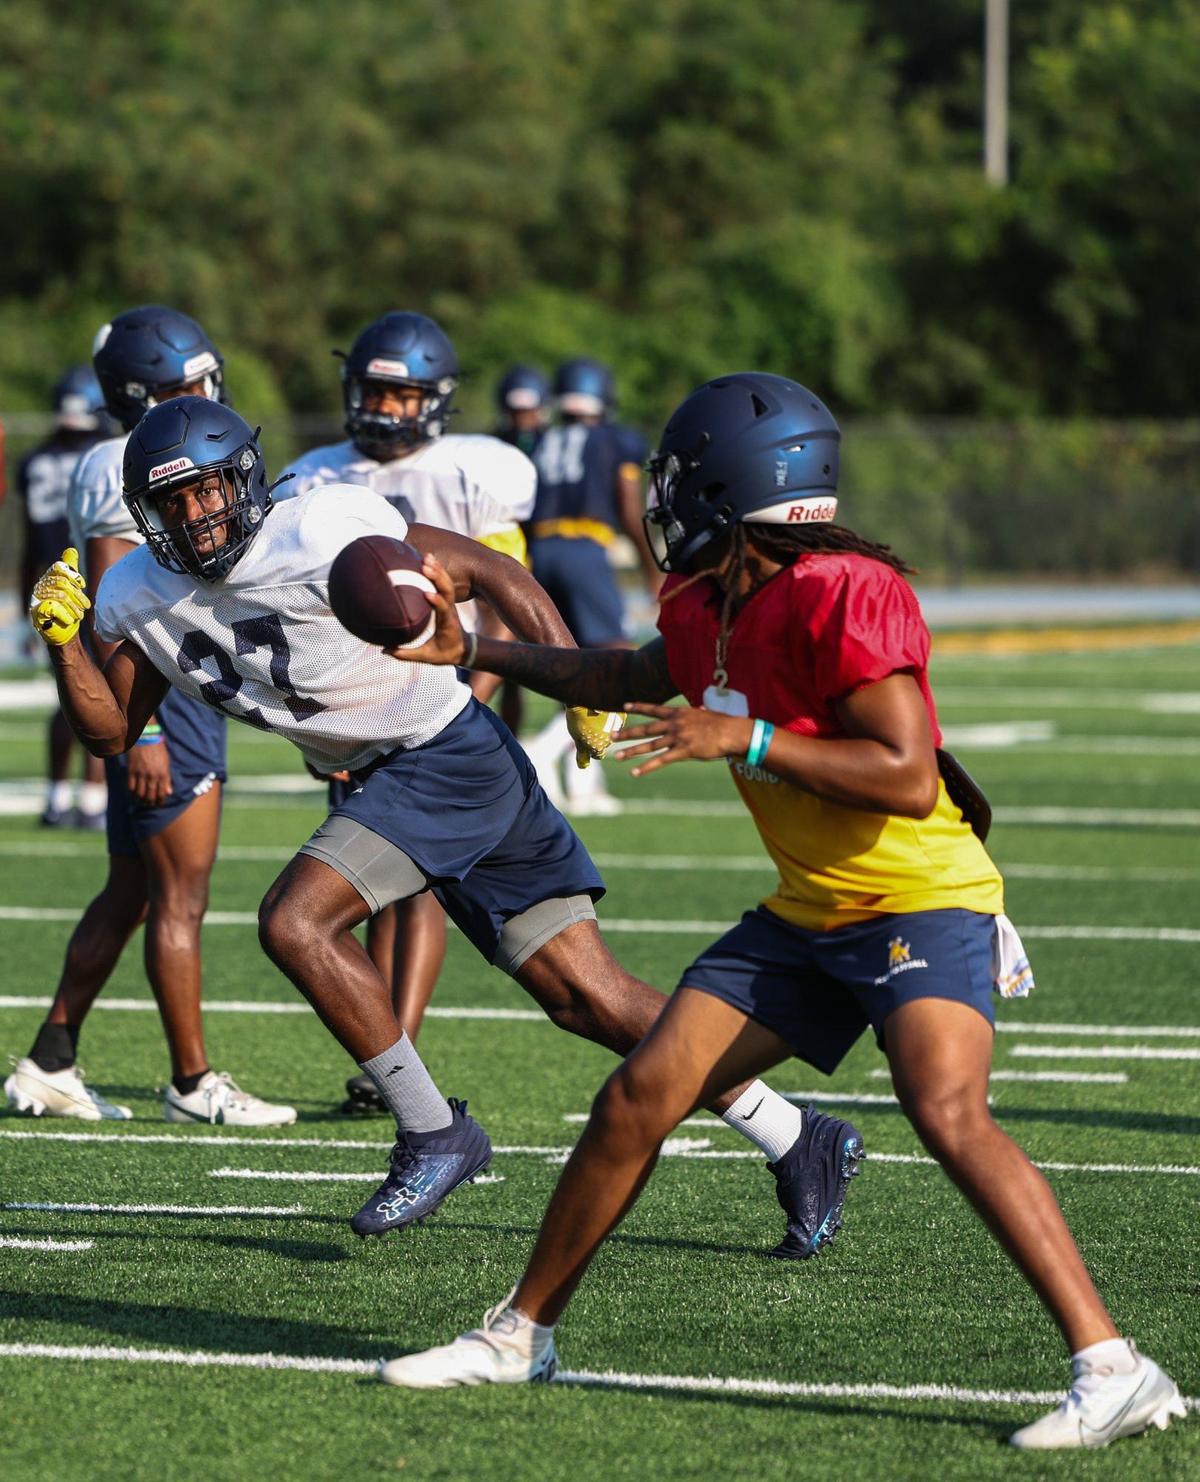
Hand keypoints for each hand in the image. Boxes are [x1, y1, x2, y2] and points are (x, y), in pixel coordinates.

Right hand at [29, 548, 89, 646]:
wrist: (63, 631)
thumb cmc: (67, 608)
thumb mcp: (71, 587)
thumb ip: (70, 570)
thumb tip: (71, 550)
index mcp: (48, 578)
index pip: (59, 568)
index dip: (73, 575)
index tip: (81, 584)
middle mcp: (40, 586)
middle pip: (63, 583)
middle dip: (78, 595)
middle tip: (86, 606)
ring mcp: (37, 599)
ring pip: (61, 596)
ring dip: (74, 607)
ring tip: (80, 615)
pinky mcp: (37, 613)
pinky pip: (54, 608)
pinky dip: (66, 615)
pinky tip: (70, 620)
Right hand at [126, 738, 171, 806]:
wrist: (145, 738)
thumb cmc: (158, 750)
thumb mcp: (166, 763)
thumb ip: (167, 778)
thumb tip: (169, 792)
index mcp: (163, 774)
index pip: (162, 793)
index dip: (160, 801)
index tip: (159, 804)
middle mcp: (152, 776)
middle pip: (150, 795)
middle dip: (150, 802)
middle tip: (150, 805)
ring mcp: (141, 774)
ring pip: (140, 793)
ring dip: (141, 800)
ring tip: (141, 802)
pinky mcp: (132, 771)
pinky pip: (131, 786)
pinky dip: (132, 792)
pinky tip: (133, 794)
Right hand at [385, 554, 466, 666]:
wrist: (463, 649)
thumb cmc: (445, 653)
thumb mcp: (428, 657)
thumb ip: (407, 655)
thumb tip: (385, 650)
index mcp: (447, 624)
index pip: (444, 610)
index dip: (438, 601)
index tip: (428, 594)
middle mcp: (450, 610)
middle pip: (448, 590)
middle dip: (438, 578)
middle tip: (425, 566)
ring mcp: (450, 603)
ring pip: (447, 583)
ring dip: (438, 570)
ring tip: (426, 557)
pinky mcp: (447, 599)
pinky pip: (444, 582)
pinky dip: (438, 569)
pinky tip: (427, 558)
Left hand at [566, 706, 622, 768]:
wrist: (584, 698)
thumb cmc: (578, 719)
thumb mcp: (577, 738)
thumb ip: (582, 754)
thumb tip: (583, 767)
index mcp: (597, 747)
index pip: (597, 755)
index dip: (591, 748)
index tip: (588, 739)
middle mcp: (609, 740)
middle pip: (605, 744)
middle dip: (599, 738)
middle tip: (590, 726)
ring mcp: (616, 729)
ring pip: (612, 734)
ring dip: (606, 729)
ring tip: (596, 719)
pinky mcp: (621, 717)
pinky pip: (618, 722)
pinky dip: (612, 719)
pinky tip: (604, 713)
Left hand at [616, 702, 753, 777]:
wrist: (733, 732)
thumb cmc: (723, 724)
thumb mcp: (706, 714)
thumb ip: (698, 713)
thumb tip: (699, 709)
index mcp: (679, 713)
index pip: (654, 708)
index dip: (639, 707)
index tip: (625, 706)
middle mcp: (675, 723)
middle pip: (646, 729)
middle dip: (627, 733)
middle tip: (611, 736)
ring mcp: (678, 737)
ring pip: (649, 745)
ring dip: (631, 751)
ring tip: (616, 756)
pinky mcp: (684, 751)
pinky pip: (661, 760)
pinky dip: (646, 767)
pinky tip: (635, 772)